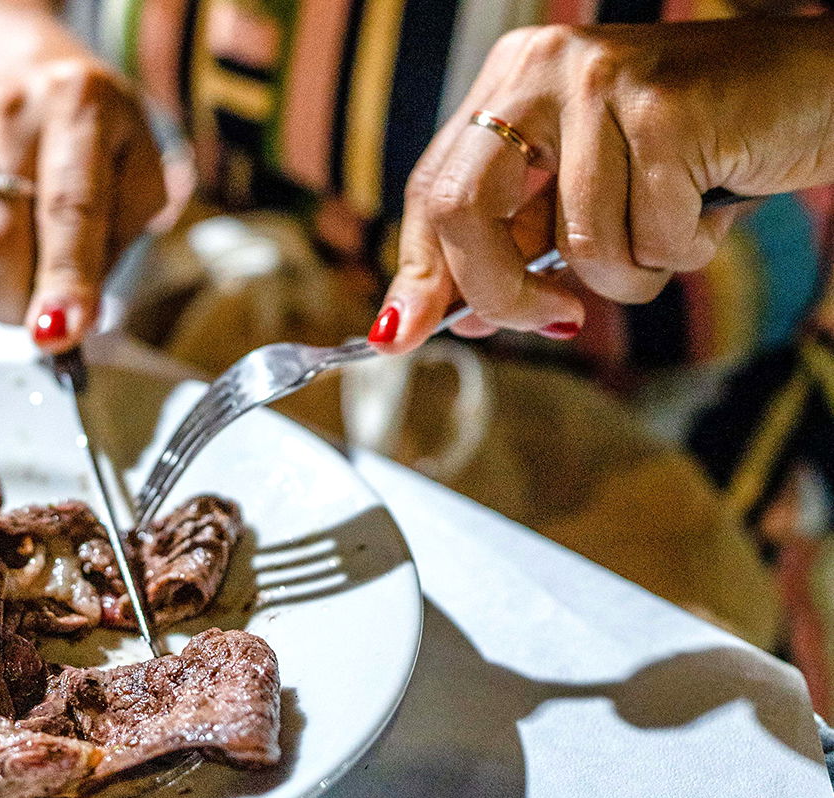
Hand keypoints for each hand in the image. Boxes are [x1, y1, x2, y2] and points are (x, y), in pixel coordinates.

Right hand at [0, 56, 166, 350]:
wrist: (14, 68)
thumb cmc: (94, 138)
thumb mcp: (137, 171)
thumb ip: (117, 239)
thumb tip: (73, 316)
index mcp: (81, 104)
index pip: (71, 208)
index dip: (65, 277)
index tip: (59, 334)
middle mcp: (12, 108)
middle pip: (1, 237)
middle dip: (23, 301)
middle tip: (47, 325)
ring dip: (8, 279)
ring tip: (34, 244)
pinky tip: (5, 218)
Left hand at [374, 15, 833, 351]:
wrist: (813, 90)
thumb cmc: (694, 149)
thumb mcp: (585, 197)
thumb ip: (515, 247)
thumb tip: (445, 320)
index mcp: (508, 83)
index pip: (432, 190)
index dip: (417, 273)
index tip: (399, 336)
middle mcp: (540, 67)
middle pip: (465, 214)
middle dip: (504, 296)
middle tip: (557, 320)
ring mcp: (601, 82)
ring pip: (575, 247)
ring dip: (631, 274)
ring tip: (672, 226)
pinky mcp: (666, 109)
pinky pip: (649, 241)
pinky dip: (685, 251)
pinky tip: (709, 202)